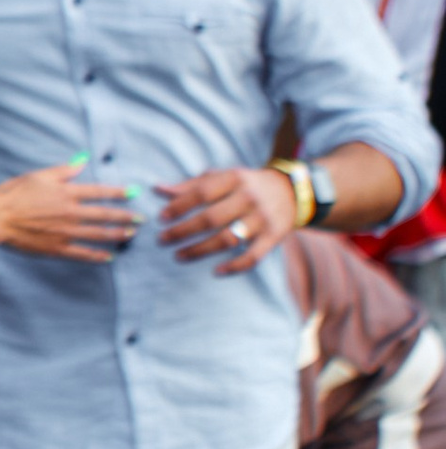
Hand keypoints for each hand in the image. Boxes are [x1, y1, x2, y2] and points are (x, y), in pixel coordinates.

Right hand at [0, 161, 137, 258]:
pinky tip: (110, 257)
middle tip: (141, 219)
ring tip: (131, 235)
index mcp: (67, 193)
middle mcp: (71, 213)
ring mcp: (66, 232)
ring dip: (118, 235)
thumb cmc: (15, 194)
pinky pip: (83, 253)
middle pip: (105, 215)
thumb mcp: (39, 175)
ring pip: (99, 235)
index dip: (119, 192)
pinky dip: (98, 256)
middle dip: (126, 217)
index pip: (100, 192)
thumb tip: (83, 160)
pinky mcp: (57, 248)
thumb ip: (64, 170)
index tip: (134, 193)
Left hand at [157, 163, 295, 273]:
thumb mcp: (222, 177)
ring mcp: (262, 219)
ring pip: (228, 239)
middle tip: (162, 240)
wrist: (291, 191)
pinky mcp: (273, 237)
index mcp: (235, 178)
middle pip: (211, 218)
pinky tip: (216, 271)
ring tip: (179, 255)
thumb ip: (191, 185)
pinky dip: (234, 266)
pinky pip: (252, 257)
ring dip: (200, 250)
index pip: (202, 192)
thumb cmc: (246, 184)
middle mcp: (249, 198)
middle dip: (183, 231)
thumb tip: (157, 190)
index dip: (180, 205)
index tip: (161, 218)